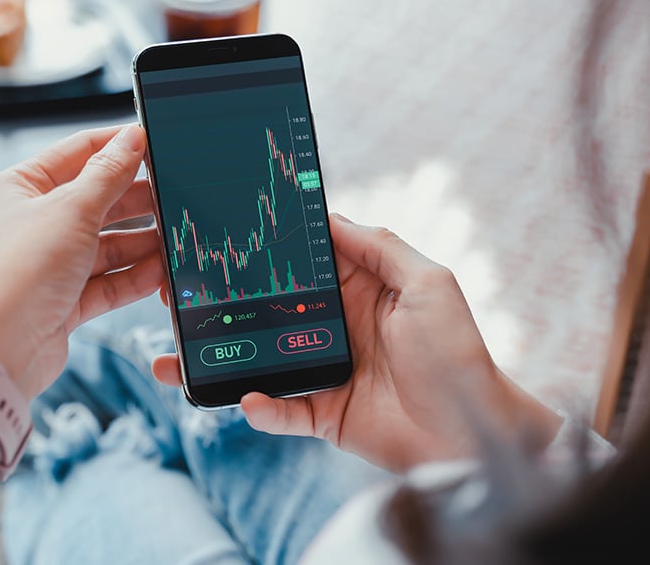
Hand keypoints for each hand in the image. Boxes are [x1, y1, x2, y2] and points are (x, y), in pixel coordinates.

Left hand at [0, 125, 162, 398]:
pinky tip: (160, 273)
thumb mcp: (72, 210)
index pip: (78, 152)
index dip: (118, 146)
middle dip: (137, 202)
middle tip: (174, 197)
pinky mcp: (65, 300)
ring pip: (108, 245)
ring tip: (174, 240)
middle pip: (98, 200)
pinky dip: (134, 278)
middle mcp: (34, 223)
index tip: (156, 142)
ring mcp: (51, 263)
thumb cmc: (17, 275)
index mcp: (21, 187)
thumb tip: (132, 138)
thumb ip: (109, 174)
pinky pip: (109, 282)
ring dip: (141, 243)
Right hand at [152, 214, 560, 470]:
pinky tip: (247, 399)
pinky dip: (261, 407)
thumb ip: (380, 247)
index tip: (222, 232)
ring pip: (259, 359)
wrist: (473, 433)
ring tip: (177, 353)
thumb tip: (329, 214)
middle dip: (224, 299)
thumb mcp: (429, 283)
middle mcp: (333, 325)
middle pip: (266, 307)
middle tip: (176, 291)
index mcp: (357, 288)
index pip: (300, 261)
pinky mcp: (322, 413)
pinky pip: (281, 410)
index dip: (264, 246)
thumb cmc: (458, 354)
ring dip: (221, 356)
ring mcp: (323, 369)